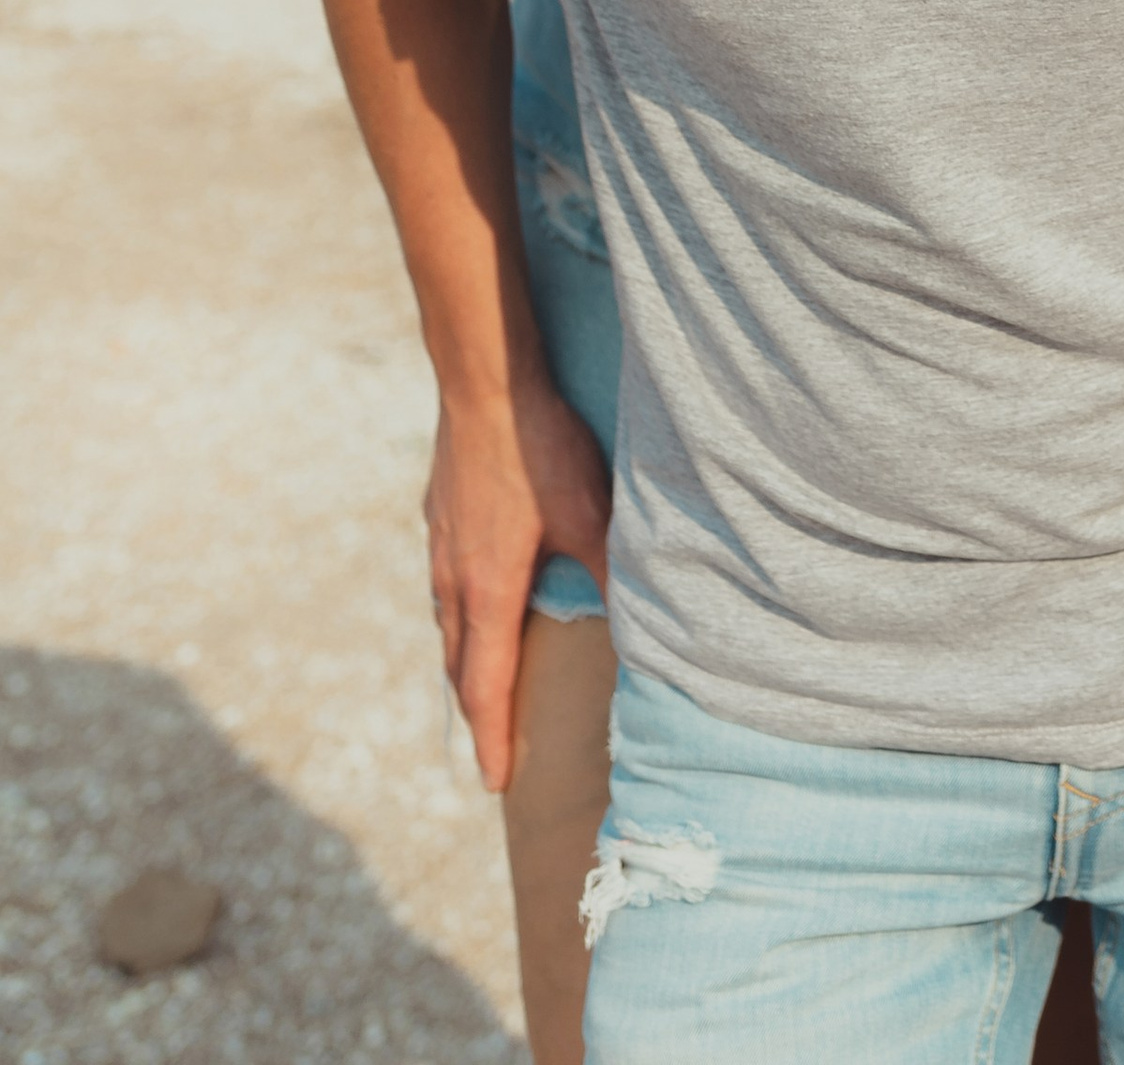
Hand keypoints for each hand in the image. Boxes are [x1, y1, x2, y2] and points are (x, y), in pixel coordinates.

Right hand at [424, 376, 610, 793]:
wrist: (485, 382)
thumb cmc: (541, 448)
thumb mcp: (590, 513)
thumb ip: (612, 571)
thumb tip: (641, 628)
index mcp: (488, 590)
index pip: (486, 686)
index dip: (492, 738)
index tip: (495, 783)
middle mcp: (453, 578)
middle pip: (459, 664)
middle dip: (476, 711)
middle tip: (491, 745)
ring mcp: (440, 545)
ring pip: (447, 623)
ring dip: (464, 662)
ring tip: (483, 682)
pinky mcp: (439, 514)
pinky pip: (444, 584)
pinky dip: (459, 614)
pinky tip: (474, 598)